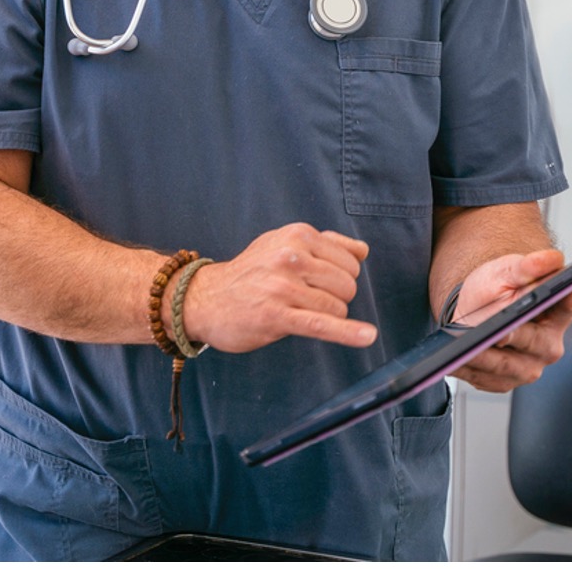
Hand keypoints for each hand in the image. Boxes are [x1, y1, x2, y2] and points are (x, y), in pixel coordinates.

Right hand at [179, 223, 377, 352]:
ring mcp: (283, 286)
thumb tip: (363, 250)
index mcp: (297, 235)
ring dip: (325, 316)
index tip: (319, 284)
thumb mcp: (283, 244)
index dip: (340, 278)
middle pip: (346, 285)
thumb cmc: (249, 273)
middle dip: (335, 298)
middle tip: (305, 300)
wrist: (205, 298)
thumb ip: (325, 244)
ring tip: (297, 312)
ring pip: (336, 307)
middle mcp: (291, 256)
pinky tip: (366, 336)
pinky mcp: (276, 316)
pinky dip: (348, 333)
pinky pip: (322, 324)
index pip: (350, 262)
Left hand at [446, 249, 571, 392]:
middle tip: (500, 332)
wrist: (471, 311)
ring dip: (486, 357)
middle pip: (534, 341)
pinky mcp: (505, 382)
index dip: (566, 299)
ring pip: (507, 365)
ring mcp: (527, 367)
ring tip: (467, 348)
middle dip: (516, 335)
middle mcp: (547, 345)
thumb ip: (528, 266)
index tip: (561, 293)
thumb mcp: (507, 271)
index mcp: (556, 313)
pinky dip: (470, 369)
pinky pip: (486, 378)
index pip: (567, 304)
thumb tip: (552, 258)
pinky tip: (455, 361)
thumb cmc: (493, 292)